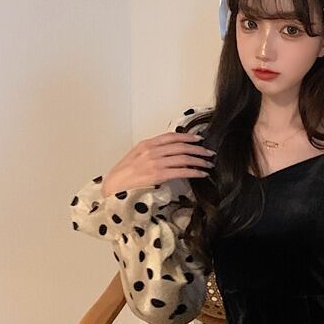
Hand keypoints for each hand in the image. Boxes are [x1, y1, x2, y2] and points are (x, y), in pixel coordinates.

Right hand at [101, 131, 215, 197]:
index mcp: (146, 144)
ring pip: (184, 158)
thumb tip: (169, 153)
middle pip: (181, 146)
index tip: (198, 139)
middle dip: (198, 149)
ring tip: (209, 164)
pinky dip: (194, 172)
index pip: (171, 136)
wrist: (113, 187)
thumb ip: (151, 152)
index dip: (187, 137)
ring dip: (199, 161)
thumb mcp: (136, 157)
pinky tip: (202, 174)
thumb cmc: (124, 175)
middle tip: (209, 153)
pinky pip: (181, 171)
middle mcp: (152, 151)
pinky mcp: (158, 175)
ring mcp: (155, 163)